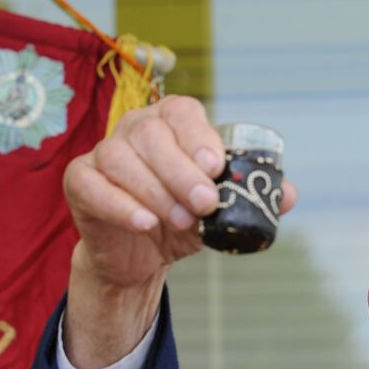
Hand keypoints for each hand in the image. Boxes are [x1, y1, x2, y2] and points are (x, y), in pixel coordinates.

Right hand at [61, 95, 297, 368]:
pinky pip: (92, 184)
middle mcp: (135, 130)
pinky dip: (119, 204)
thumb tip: (288, 195)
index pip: (182, 112)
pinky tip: (144, 223)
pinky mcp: (80, 181)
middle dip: (181, 171)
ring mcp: (104, 153)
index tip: (216, 167)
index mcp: (171, 124)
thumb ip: (252, 200)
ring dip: (155, 191)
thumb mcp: (221, 212)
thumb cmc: (181, 220)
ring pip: (121, 158)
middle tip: (204, 204)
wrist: (140, 256)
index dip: (199, 136)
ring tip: (180, 222)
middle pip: (152, 134)